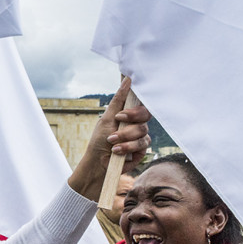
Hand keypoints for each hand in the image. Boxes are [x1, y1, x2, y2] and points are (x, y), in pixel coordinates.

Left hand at [69, 77, 151, 200]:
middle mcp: (137, 124)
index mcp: (129, 115)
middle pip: (145, 115)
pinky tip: (116, 151)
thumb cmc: (99, 140)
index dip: (136, 106)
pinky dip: (127, 147)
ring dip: (125, 137)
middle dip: (130, 121)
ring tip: (111, 142)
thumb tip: (127, 79)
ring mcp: (140, 137)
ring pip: (143, 131)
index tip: (122, 113)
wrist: (97, 163)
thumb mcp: (106, 118)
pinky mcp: (142, 150)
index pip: (141, 104)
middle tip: (116, 124)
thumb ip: (118, 101)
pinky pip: (142, 145)